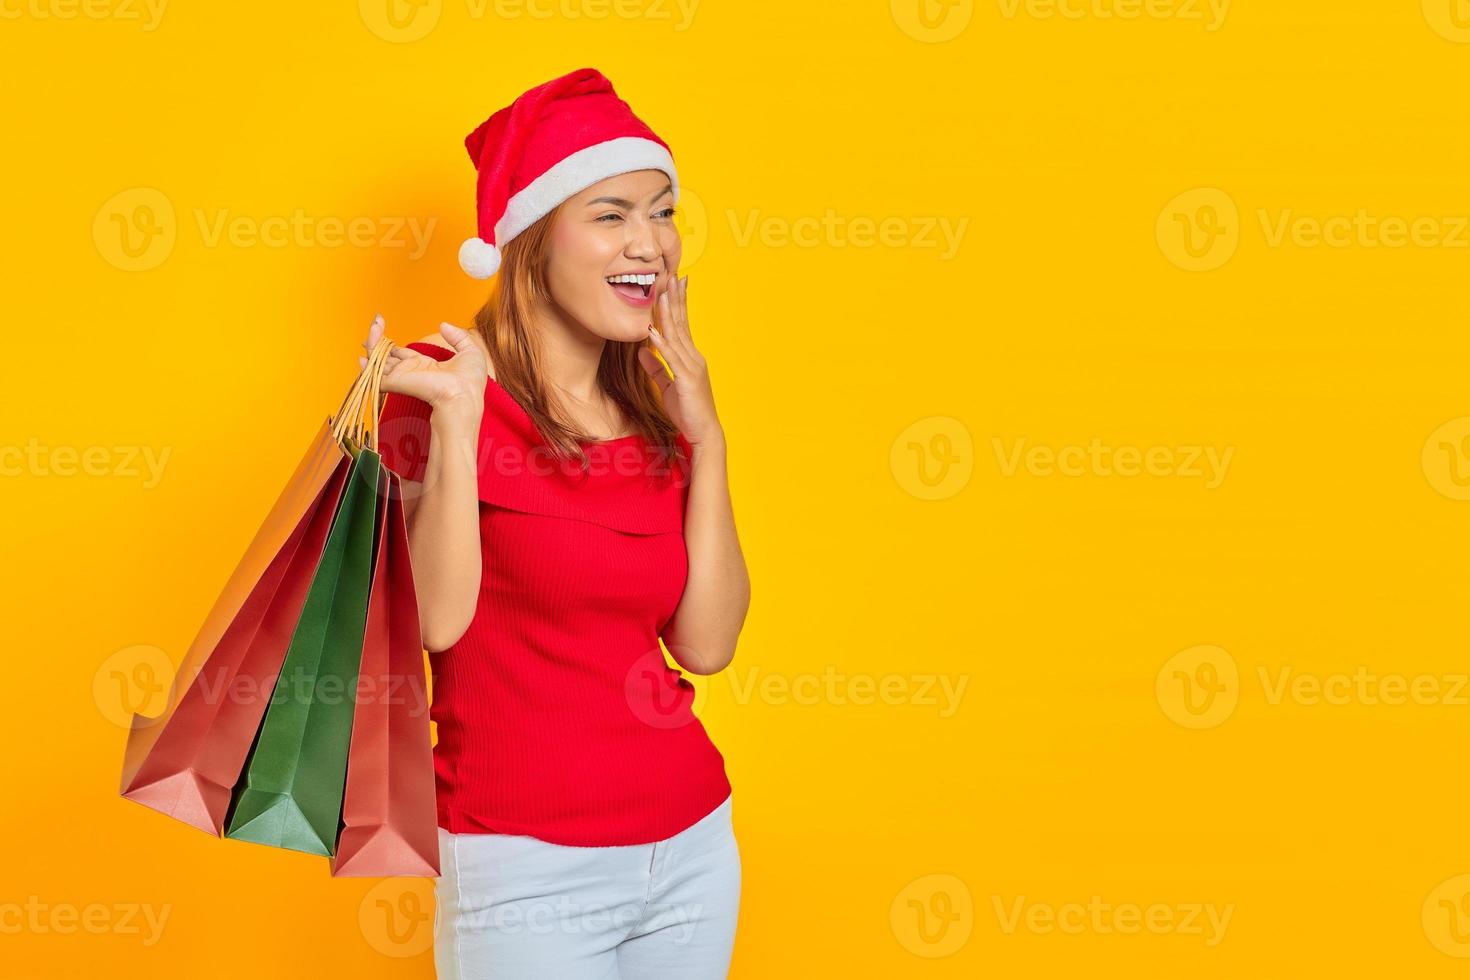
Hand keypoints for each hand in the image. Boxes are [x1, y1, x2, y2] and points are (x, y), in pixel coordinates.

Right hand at [360, 315, 487, 416]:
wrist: (462, 395)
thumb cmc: (470, 381)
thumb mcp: (470, 352)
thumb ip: (458, 336)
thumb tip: (443, 325)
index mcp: (425, 366)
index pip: (402, 354)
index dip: (391, 344)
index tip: (383, 327)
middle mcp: (410, 372)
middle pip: (387, 356)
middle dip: (377, 340)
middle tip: (376, 322)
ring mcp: (401, 377)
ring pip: (379, 361)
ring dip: (373, 343)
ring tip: (373, 326)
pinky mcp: (395, 382)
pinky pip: (374, 374)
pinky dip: (367, 364)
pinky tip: (362, 353)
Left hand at [639, 275, 722, 448]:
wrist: (704, 433)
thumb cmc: (688, 412)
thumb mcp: (668, 387)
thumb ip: (656, 368)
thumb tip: (642, 351)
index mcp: (690, 358)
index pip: (682, 325)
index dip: (677, 303)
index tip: (674, 283)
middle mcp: (694, 357)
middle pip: (682, 323)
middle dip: (676, 298)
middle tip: (671, 274)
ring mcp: (692, 367)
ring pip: (677, 335)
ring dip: (668, 313)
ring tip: (662, 293)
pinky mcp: (687, 379)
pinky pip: (672, 358)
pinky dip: (662, 343)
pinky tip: (653, 330)